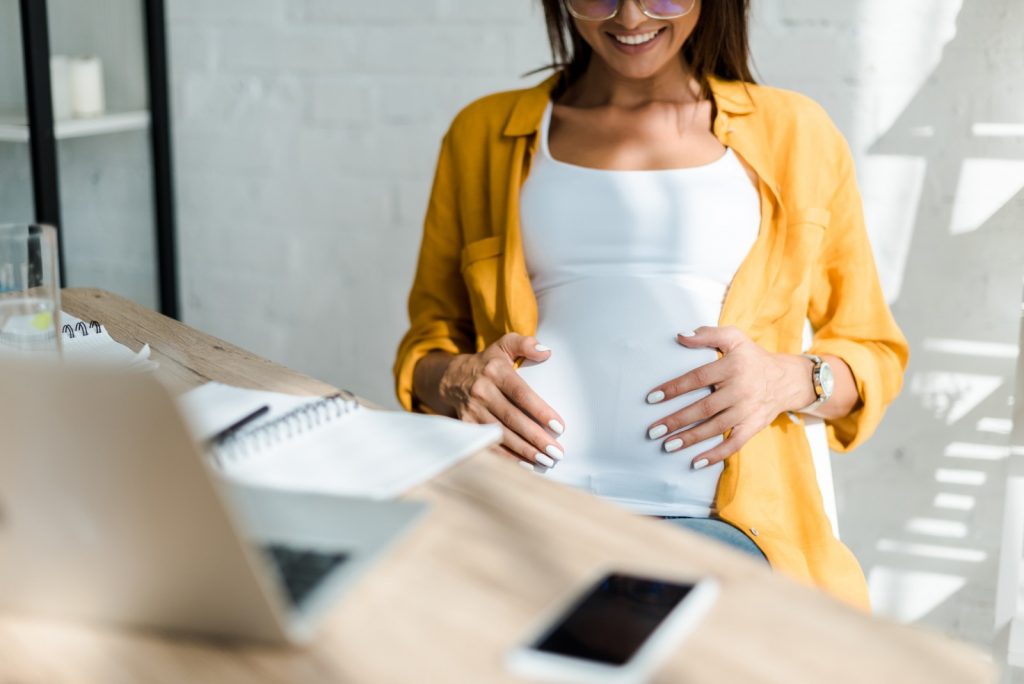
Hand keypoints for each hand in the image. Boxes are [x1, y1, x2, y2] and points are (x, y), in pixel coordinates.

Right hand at [439, 333, 565, 468]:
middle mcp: (482, 391)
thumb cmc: (489, 363)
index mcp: (495, 371)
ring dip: (524, 451)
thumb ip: (525, 344)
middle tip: (557, 451)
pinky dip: (507, 457)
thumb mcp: (504, 345)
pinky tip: (525, 464)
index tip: (559, 426)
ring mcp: (472, 410)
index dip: (540, 411)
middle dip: (536, 438)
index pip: (521, 393)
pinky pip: (488, 444)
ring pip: (501, 434)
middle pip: (512, 418)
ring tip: (546, 461)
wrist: (452, 378)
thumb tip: (546, 351)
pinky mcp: (466, 425)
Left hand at [645, 326, 815, 468]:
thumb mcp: (734, 337)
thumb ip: (707, 334)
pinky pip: (733, 444)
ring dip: (690, 438)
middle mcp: (739, 390)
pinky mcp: (753, 427)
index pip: (697, 378)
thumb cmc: (752, 357)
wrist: (786, 379)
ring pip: (715, 428)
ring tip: (667, 445)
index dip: (673, 388)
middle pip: (703, 408)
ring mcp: (747, 411)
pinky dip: (715, 455)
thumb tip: (680, 336)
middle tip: (653, 430)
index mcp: (731, 367)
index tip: (652, 398)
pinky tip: (695, 462)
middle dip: (676, 420)